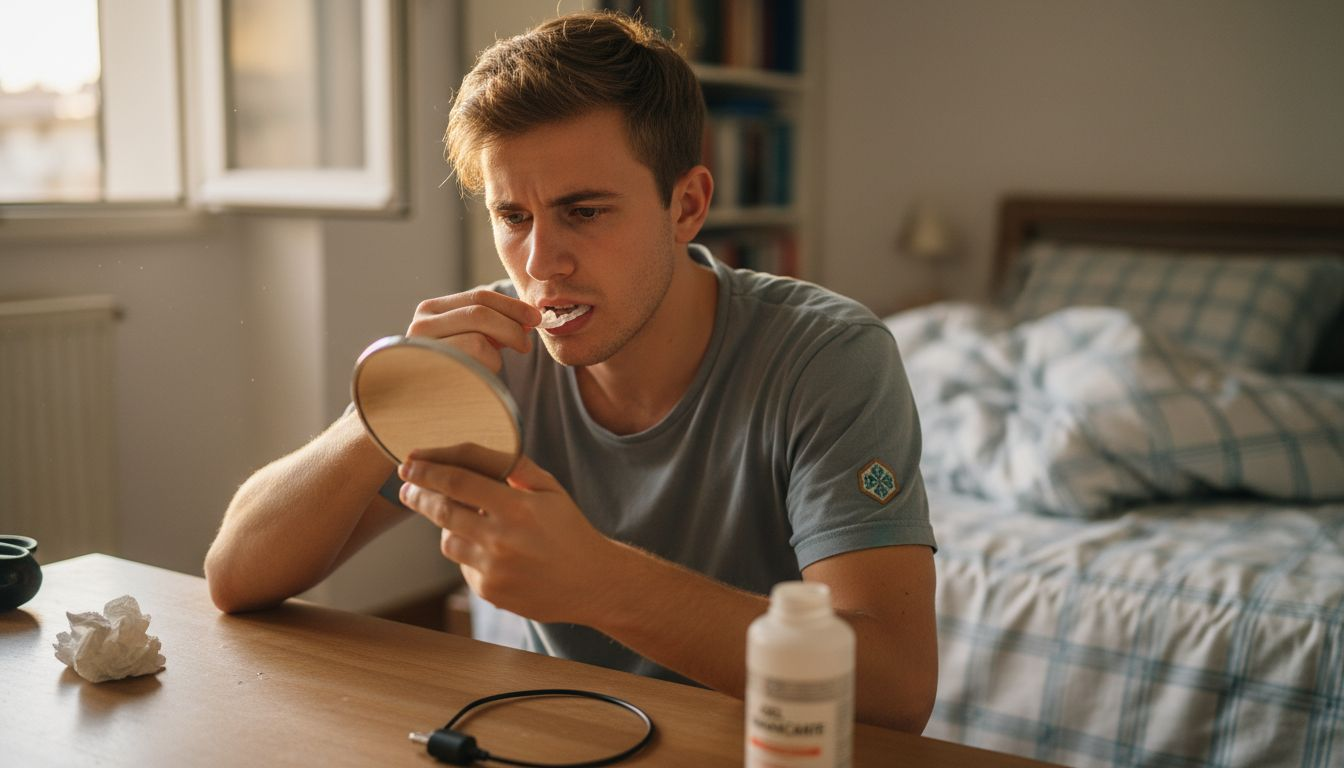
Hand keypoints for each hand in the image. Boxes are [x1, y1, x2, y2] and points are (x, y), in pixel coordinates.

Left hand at [396, 451, 613, 623]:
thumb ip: (513, 467)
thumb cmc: (569, 529)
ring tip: (465, 521)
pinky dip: (469, 554)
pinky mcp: (489, 591)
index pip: (458, 481)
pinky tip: (493, 552)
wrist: (592, 582)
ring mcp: (493, 568)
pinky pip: (462, 566)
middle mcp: (501, 538)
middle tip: (406, 486)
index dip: (427, 470)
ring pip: (447, 541)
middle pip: (441, 511)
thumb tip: (467, 453)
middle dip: (417, 495)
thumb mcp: (550, 488)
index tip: (408, 463)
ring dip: (447, 526)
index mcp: (517, 506)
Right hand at [406, 289, 541, 372]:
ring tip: (488, 367)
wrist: (420, 411)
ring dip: (496, 354)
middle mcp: (421, 323)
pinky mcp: (430, 369)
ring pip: (479, 338)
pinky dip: (486, 369)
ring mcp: (422, 346)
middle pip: (481, 312)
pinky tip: (476, 379)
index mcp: (431, 310)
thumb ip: (491, 326)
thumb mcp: (469, 339)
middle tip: (526, 344)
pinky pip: (473, 362)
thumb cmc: (452, 374)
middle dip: (512, 327)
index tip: (535, 318)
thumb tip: (528, 318)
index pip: (479, 297)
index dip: (512, 306)